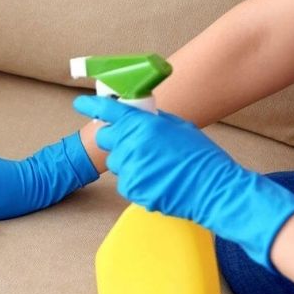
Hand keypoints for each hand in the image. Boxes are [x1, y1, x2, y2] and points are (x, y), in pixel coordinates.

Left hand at [73, 95, 293, 270]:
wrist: (214, 189)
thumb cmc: (200, 156)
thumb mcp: (178, 127)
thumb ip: (152, 121)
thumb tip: (137, 117)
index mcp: (142, 125)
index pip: (110, 111)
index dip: (91, 106)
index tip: (79, 103)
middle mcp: (131, 145)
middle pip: (106, 139)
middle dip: (116, 139)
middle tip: (136, 144)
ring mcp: (130, 169)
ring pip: (117, 163)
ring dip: (129, 163)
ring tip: (157, 167)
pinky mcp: (132, 190)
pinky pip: (126, 182)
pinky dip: (138, 181)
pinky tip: (158, 181)